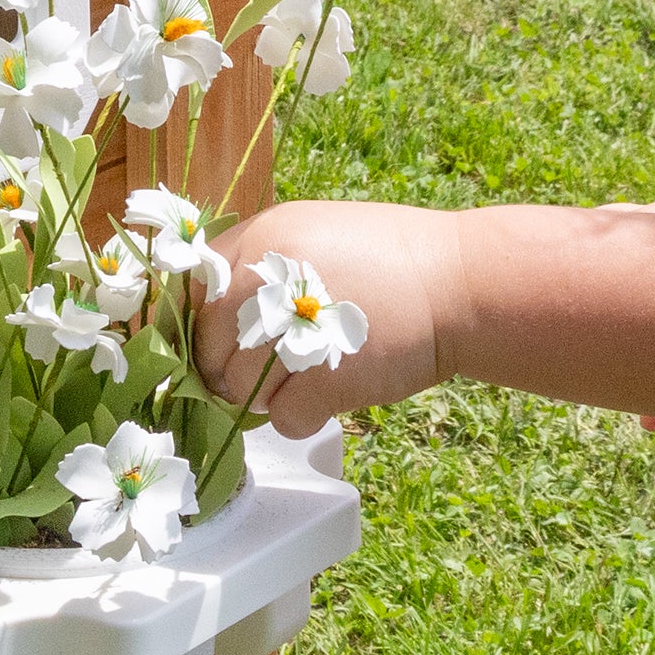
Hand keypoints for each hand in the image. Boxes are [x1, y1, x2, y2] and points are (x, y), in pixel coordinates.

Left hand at [199, 199, 467, 439]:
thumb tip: (220, 316)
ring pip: (241, 390)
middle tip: (271, 373)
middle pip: (211, 348)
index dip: (206, 329)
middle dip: (231, 371)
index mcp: (263, 239)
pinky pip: (282, 419)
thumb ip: (264, 265)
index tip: (224, 345)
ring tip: (312, 378)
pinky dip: (302, 419)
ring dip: (270, 396)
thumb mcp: (317, 235)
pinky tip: (330, 397)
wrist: (460, 283)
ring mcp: (292, 330)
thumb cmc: (394, 261)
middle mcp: (267, 280)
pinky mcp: (324, 378)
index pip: (194, 295)